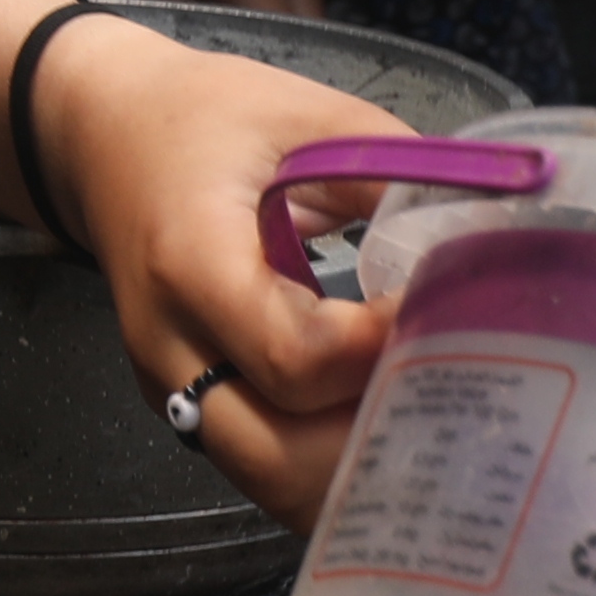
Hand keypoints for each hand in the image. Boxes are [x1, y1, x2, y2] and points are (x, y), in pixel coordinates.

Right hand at [27, 16, 416, 527]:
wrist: (99, 134)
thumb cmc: (201, 117)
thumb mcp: (303, 113)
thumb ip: (398, 171)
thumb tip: (495, 226)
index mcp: (191, 261)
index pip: (296, 356)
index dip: (385, 352)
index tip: (449, 314)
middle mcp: (171, 346)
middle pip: (278, 458)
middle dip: (378, 446)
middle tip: (457, 399)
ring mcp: (172, 387)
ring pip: (271, 482)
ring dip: (358, 470)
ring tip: (434, 425)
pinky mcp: (188, 403)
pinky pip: (264, 462)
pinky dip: (330, 461)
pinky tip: (387, 425)